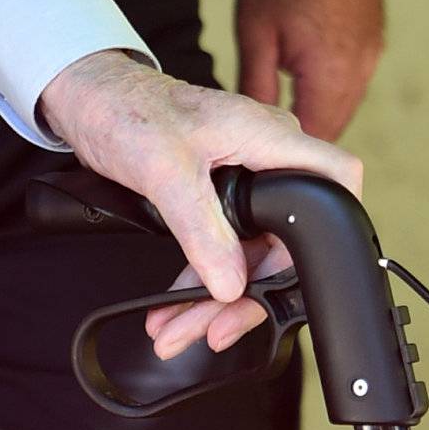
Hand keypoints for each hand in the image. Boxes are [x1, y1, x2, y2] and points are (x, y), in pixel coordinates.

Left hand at [39, 49, 362, 362]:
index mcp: (266, 136)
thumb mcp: (164, 169)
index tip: (311, 280)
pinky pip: (224, 248)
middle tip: (214, 329)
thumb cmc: (125, 108)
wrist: (90, 99)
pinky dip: (200, 281)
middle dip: (250, 294)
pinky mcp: (217, 194)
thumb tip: (232, 285)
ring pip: (251, 254)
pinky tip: (175, 310)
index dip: (338, 227)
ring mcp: (242, 176)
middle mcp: (263, 156)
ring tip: (179, 330)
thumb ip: (201, 228)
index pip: (335, 176)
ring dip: (217, 299)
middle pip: (286, 241)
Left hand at [235, 0, 384, 139]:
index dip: (291, 151)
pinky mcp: (374, 38)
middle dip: (304, 132)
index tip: (266, 147)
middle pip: (334, 125)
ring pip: (347, 102)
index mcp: (330, 74)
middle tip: (269, 128)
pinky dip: (333, 83)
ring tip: (285, 97)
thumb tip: (253, 123)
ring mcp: (371, 54)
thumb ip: (255, 85)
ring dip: (320, 107)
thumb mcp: (255, 30)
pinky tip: (307, 70)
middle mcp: (359, 70)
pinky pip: (355, 78)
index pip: (316, 138)